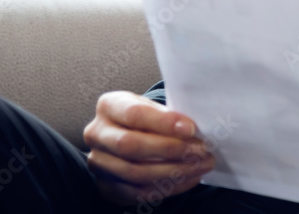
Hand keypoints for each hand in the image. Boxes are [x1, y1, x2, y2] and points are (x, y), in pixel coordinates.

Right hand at [84, 91, 214, 205]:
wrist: (123, 135)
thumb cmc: (144, 117)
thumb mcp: (150, 106)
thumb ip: (166, 115)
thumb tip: (194, 131)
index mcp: (108, 106)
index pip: (134, 114)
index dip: (163, 122)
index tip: (191, 128)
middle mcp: (97, 134)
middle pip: (131, 145)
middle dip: (170, 149)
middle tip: (200, 150)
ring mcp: (99, 162)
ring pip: (135, 172)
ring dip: (174, 171)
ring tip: (201, 165)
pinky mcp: (106, 186)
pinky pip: (139, 192)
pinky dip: (168, 187)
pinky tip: (190, 178)